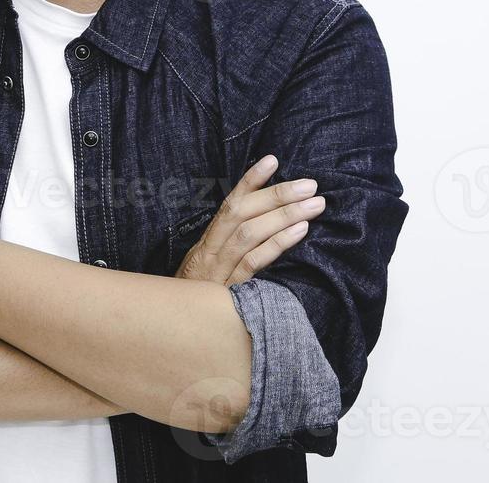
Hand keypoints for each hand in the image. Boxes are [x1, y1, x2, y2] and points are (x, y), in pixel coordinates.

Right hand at [173, 154, 324, 285]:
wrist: (174, 328)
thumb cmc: (198, 300)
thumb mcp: (208, 270)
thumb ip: (228, 249)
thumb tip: (261, 224)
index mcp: (206, 244)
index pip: (229, 204)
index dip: (250, 181)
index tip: (272, 160)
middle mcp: (210, 252)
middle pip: (243, 214)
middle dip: (277, 196)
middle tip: (310, 185)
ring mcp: (219, 271)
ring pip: (251, 234)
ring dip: (284, 215)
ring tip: (314, 204)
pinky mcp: (230, 291)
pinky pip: (254, 262)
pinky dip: (278, 243)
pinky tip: (300, 231)